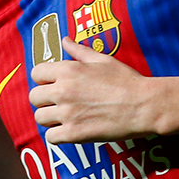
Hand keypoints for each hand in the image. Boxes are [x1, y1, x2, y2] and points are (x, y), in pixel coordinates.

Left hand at [29, 37, 155, 142]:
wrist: (144, 105)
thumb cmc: (126, 81)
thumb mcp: (103, 60)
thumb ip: (79, 51)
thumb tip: (65, 40)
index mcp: (68, 70)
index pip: (36, 74)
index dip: (44, 79)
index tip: (53, 84)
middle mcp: (63, 91)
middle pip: (34, 97)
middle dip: (44, 99)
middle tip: (59, 103)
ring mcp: (67, 113)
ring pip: (40, 118)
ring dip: (50, 118)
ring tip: (64, 117)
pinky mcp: (74, 134)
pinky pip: (50, 138)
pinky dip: (57, 136)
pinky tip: (69, 130)